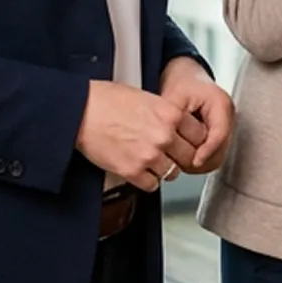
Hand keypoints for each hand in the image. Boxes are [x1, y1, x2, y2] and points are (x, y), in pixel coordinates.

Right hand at [75, 80, 207, 191]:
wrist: (81, 111)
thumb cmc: (108, 100)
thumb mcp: (148, 98)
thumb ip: (167, 114)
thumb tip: (178, 126)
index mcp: (171, 114)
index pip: (201, 135)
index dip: (194, 140)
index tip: (189, 142)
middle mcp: (165, 135)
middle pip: (190, 156)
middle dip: (182, 156)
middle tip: (173, 154)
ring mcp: (149, 155)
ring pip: (172, 172)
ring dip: (164, 168)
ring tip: (153, 160)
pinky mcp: (132, 171)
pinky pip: (152, 184)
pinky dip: (148, 180)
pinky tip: (140, 169)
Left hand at [159, 56, 235, 173]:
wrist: (187, 78)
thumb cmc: (183, 84)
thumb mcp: (175, 98)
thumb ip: (175, 120)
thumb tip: (173, 143)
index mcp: (221, 104)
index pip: (219, 135)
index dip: (207, 151)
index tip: (193, 161)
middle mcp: (228, 117)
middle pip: (221, 150)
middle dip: (202, 160)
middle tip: (182, 163)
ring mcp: (226, 126)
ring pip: (219, 156)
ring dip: (201, 162)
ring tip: (182, 161)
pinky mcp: (221, 134)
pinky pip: (214, 154)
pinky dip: (201, 159)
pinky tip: (187, 156)